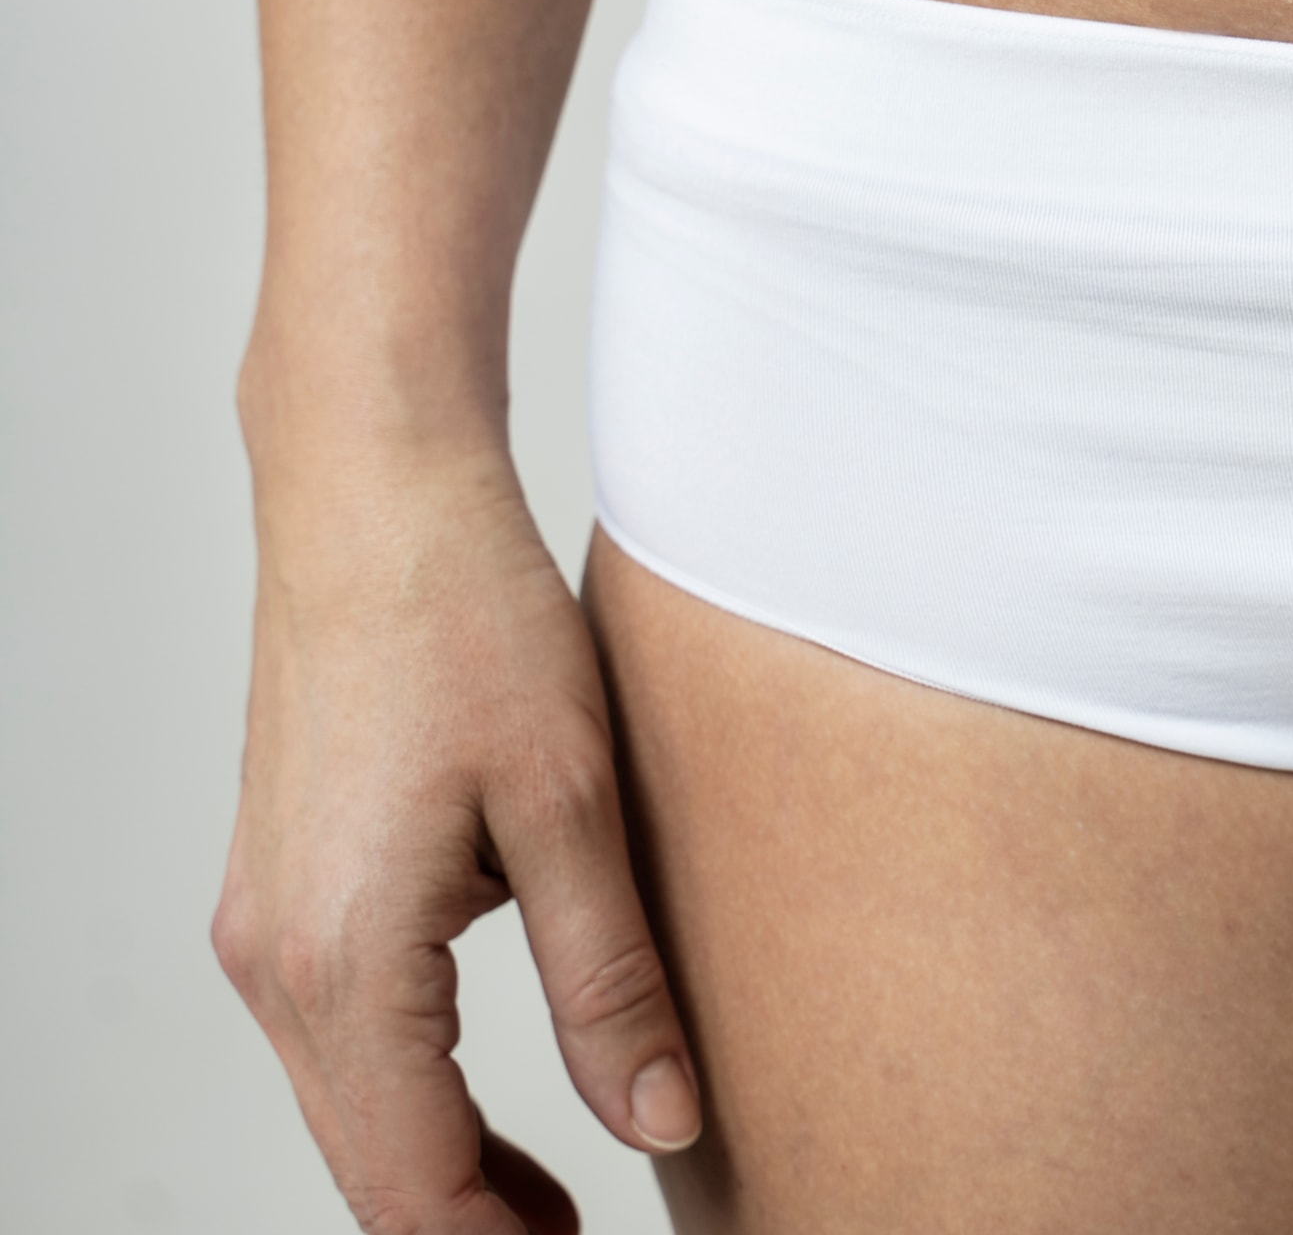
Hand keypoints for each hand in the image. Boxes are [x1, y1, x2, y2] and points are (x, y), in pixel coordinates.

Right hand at [214, 439, 699, 1233]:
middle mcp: (275, 964)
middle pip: (368, 1169)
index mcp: (344, 959)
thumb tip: (658, 1119)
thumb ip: (611, 977)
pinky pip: (338, 1044)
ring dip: (440, 1173)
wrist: (373, 502)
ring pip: (347, 1112)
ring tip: (555, 1212)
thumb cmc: (470, 624)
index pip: (415, 1184)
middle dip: (470, 1231)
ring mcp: (262, 929)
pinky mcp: (279, 892)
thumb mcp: (574, 806)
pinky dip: (409, 1098)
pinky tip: (495, 1109)